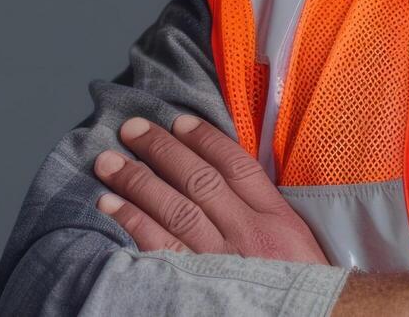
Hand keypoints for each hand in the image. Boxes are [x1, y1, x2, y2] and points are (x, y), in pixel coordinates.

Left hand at [91, 114, 329, 264]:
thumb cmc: (299, 286)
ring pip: (176, 209)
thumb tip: (223, 174)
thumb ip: (264, 211)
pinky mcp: (198, 287)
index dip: (204, 140)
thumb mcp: (297, 244)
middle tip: (132, 129)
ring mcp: (223, 262)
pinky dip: (134, 223)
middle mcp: (250, 236)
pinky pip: (161, 249)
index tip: (178, 122)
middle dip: (162, 150)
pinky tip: (112, 206)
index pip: (237, 167)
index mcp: (278, 220)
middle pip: (200, 181)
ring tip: (109, 162)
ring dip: (138, 181)